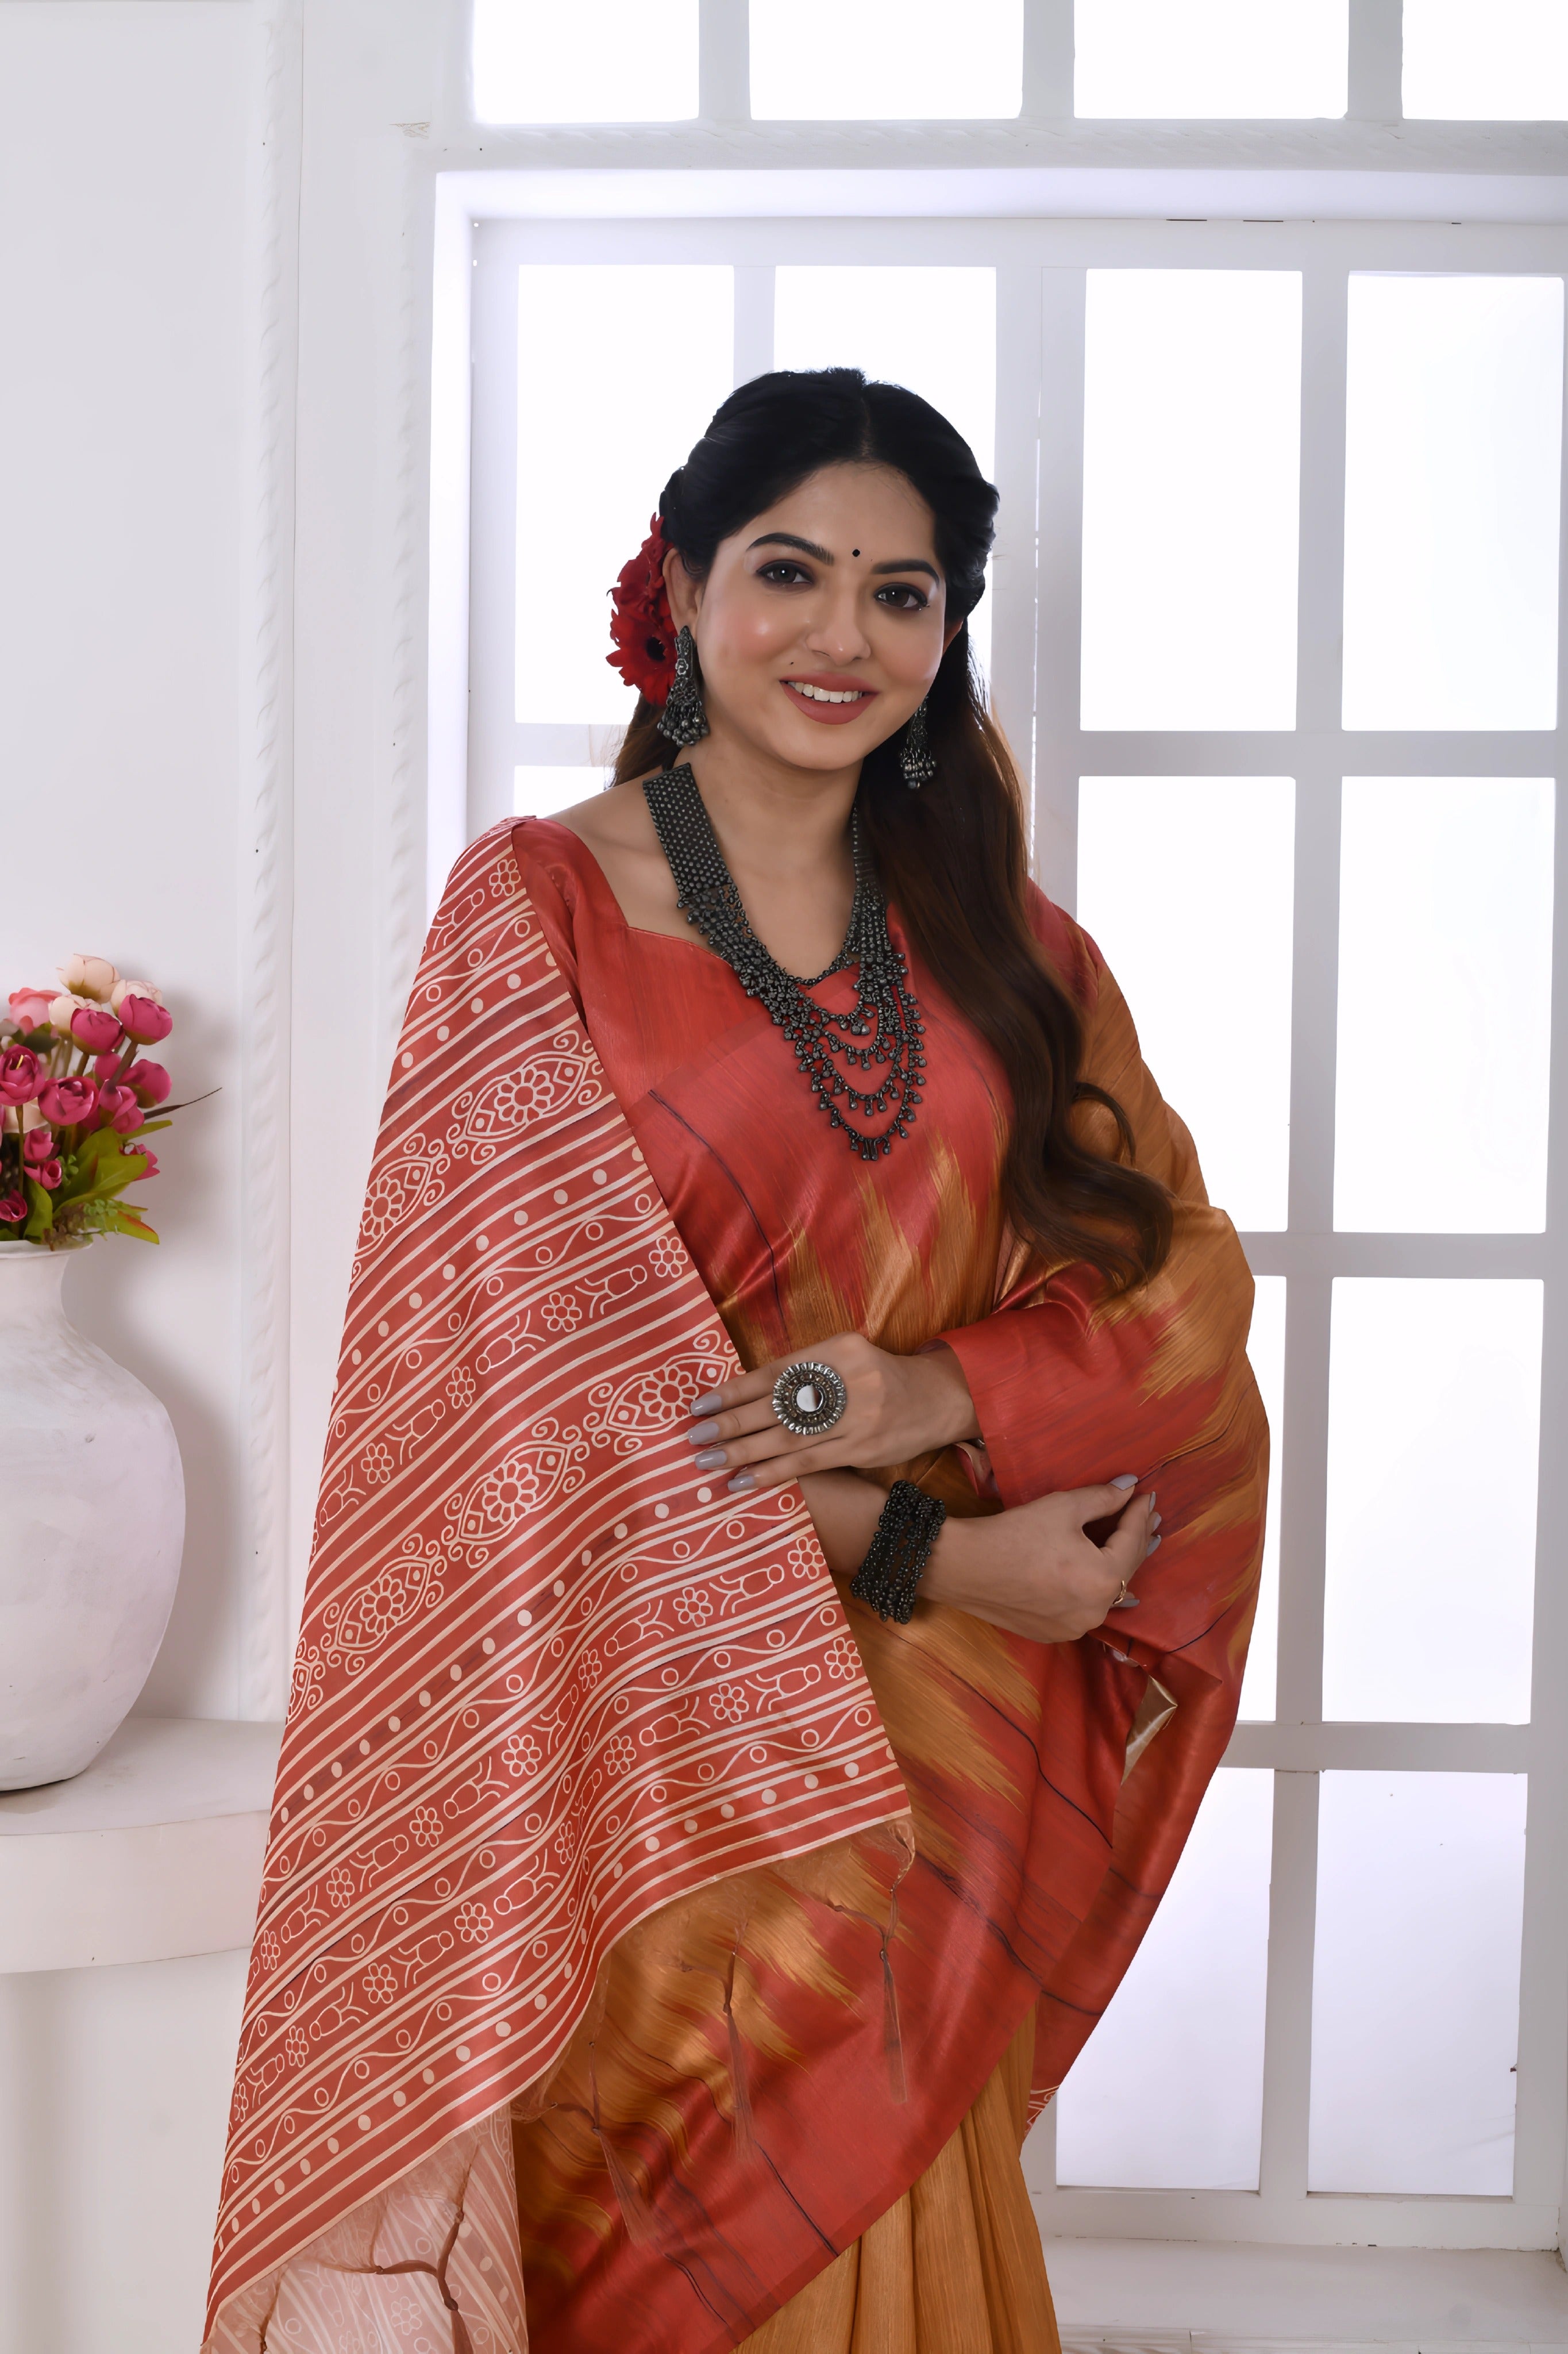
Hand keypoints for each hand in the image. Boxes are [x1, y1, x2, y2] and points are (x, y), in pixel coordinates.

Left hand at [687, 1331, 978, 1492]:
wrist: (936, 1399)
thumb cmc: (876, 1378)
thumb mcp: (844, 1359)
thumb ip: (802, 1373)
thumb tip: (741, 1397)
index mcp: (838, 1349)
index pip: (775, 1373)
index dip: (735, 1391)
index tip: (700, 1405)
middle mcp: (848, 1380)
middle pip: (778, 1405)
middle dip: (731, 1423)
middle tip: (695, 1437)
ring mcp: (857, 1417)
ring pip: (789, 1438)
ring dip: (743, 1452)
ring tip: (708, 1462)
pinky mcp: (862, 1449)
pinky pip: (809, 1463)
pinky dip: (772, 1473)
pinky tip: (744, 1480)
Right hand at [921, 1482, 1160, 1644]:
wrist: (964, 1567)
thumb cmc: (1014, 1534)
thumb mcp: (1063, 1507)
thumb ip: (1103, 1498)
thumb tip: (1131, 1486)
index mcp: (1103, 1580)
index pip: (1131, 1540)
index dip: (1140, 1514)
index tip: (1147, 1495)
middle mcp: (1096, 1611)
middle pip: (1126, 1570)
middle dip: (1137, 1540)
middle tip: (1150, 1518)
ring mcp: (1075, 1627)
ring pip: (1107, 1592)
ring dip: (1119, 1565)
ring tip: (1131, 1545)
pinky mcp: (1054, 1633)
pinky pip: (1085, 1607)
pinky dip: (1094, 1587)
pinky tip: (1096, 1576)